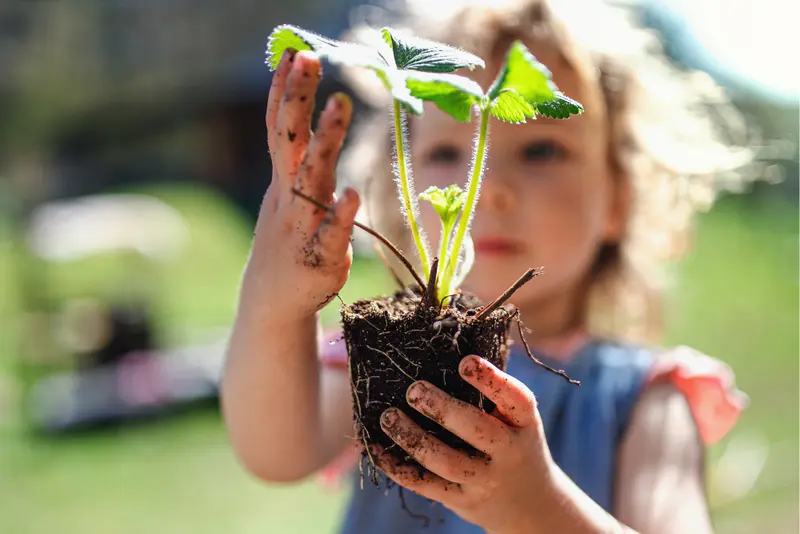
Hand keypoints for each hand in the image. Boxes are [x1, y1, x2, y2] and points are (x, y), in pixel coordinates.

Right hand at [244, 49, 359, 322]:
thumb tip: (301, 115)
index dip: (286, 92)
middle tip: (308, 59)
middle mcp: (289, 197)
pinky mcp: (321, 256)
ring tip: (338, 105)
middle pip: (290, 141)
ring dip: (324, 142)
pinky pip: (331, 233)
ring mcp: (302, 225)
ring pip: (311, 179)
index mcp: (284, 181)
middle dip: (298, 99)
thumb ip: (297, 158)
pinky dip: (339, 215)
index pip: (280, 128)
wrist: (273, 300)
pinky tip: (350, 194)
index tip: (294, 52)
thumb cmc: (288, 238)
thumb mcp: (287, 194)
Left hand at [374, 354, 558, 533]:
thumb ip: (491, 392)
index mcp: (525, 424)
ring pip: (446, 462)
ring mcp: (484, 480)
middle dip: (443, 409)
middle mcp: (509, 453)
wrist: (529, 504)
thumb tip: (442, 347)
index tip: (464, 361)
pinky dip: (396, 467)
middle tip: (413, 390)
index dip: (491, 380)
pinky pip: (425, 485)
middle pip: (477, 431)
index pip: (515, 399)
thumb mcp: (517, 419)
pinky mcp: (460, 499)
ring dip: (413, 438)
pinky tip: (375, 448)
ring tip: (388, 417)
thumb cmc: (513, 442)